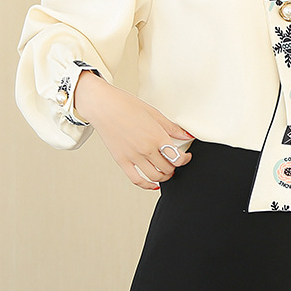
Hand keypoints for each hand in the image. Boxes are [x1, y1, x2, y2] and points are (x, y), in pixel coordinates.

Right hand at [74, 71, 192, 189]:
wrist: (103, 106)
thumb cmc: (126, 105)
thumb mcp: (154, 113)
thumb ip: (172, 127)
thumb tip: (187, 135)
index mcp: (157, 136)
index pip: (177, 158)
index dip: (185, 160)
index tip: (186, 157)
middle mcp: (146, 149)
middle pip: (167, 168)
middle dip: (174, 167)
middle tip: (174, 162)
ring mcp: (133, 156)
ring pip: (154, 176)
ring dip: (164, 177)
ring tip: (166, 172)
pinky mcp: (121, 160)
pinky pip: (136, 180)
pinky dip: (147, 185)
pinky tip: (153, 184)